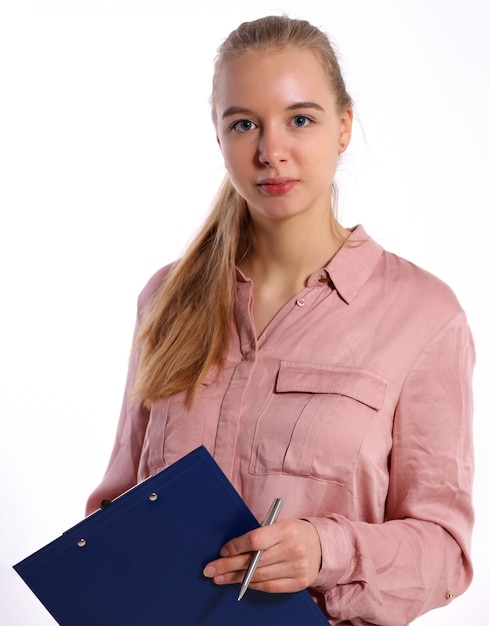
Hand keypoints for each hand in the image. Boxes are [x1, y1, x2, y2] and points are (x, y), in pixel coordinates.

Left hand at [203, 519, 321, 593]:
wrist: (320, 545)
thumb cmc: (292, 532)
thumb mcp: (278, 524)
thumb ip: (260, 533)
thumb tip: (231, 548)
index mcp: (286, 529)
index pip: (256, 540)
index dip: (236, 547)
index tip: (222, 551)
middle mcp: (293, 549)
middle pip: (254, 561)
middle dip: (228, 566)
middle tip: (210, 569)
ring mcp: (297, 567)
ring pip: (259, 576)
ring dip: (235, 578)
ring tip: (220, 578)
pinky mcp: (299, 583)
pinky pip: (270, 587)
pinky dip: (253, 585)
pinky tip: (240, 583)